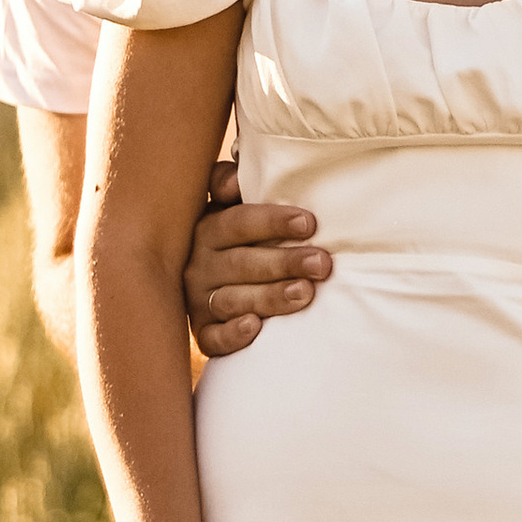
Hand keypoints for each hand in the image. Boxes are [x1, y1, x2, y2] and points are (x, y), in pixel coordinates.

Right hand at [184, 156, 333, 359]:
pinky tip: (254, 327)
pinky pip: (212, 339)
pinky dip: (232, 335)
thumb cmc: (242, 238)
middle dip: (284, 262)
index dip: (272, 222)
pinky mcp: (203, 333)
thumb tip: (232, 182)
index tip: (309, 223)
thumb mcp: (233, 205)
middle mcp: (199, 265)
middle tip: (322, 264)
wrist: (220, 282)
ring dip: (269, 297)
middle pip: (241, 263)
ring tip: (305, 293)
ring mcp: (199, 301)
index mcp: (208, 229)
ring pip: (232, 300)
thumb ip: (230, 183)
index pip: (237, 223)